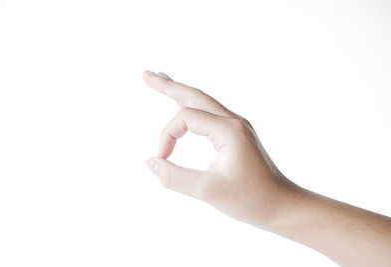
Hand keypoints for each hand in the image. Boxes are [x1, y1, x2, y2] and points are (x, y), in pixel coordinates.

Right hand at [143, 70, 302, 227]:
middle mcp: (234, 121)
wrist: (281, 205)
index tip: (163, 158)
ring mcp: (237, 126)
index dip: (167, 135)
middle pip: (195, 96)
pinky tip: (185, 106)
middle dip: (169, 85)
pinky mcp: (236, 135)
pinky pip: (210, 113)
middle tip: (147, 74)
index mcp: (229, 130)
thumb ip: (175, 178)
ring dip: (180, 92)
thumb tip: (152, 163)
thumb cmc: (251, 200)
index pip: (186, 118)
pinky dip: (193, 106)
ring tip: (161, 80)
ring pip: (203, 101)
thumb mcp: (208, 192)